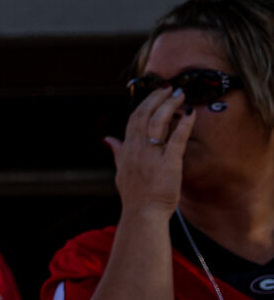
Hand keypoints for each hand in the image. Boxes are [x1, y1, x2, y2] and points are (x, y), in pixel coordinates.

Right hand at [106, 87, 192, 219]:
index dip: (144, 103)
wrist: (143, 213)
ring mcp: (152, 154)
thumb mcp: (121, 170)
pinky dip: (183, 124)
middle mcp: (137, 148)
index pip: (134, 119)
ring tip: (180, 94)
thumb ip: (117, 152)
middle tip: (169, 87)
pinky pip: (177, 139)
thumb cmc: (135, 195)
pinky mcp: (168, 163)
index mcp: (127, 149)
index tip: (155, 93)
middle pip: (145, 115)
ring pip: (158, 122)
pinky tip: (190, 113)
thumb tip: (108, 139)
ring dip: (170, 105)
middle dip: (157, 98)